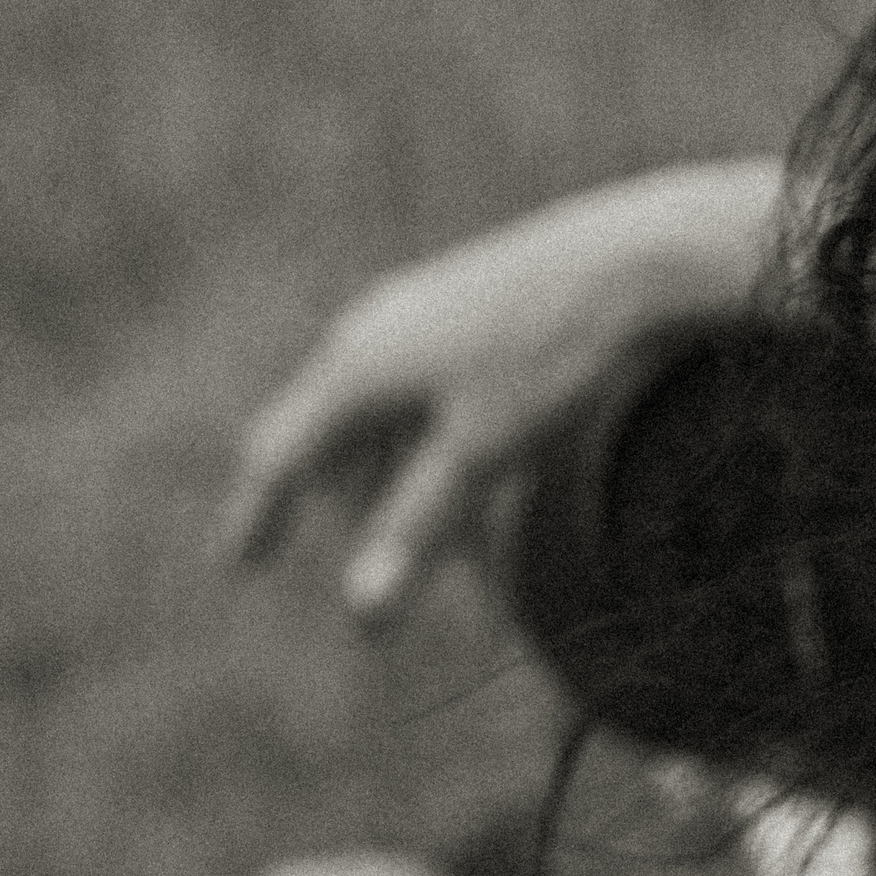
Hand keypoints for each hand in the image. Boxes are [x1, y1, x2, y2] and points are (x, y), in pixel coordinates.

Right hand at [219, 157, 780, 621]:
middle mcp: (377, 334)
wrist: (639, 261)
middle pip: (347, 446)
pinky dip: (465, 461)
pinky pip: (449, 404)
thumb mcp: (481, 456)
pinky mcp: (481, 316)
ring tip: (476, 562)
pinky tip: (503, 492)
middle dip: (370, 518)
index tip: (236, 568)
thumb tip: (362, 614)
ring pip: (403, 428)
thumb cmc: (553, 356)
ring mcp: (428, 319)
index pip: (283, 454)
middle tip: (397, 581)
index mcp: (357, 366)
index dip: (258, 516)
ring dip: (427, 497)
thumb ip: (416, 530)